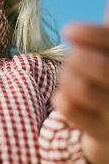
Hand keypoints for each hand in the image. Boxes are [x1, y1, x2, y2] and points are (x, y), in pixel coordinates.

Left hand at [52, 0, 108, 163]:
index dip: (89, 33)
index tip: (68, 30)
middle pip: (98, 66)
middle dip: (76, 57)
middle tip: (72, 59)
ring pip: (82, 88)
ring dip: (66, 77)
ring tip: (68, 77)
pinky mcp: (103, 134)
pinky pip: (71, 110)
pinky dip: (61, 98)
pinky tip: (63, 95)